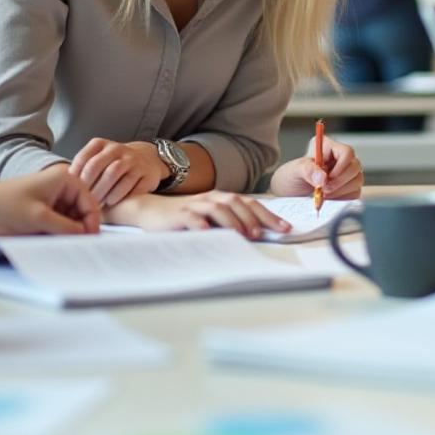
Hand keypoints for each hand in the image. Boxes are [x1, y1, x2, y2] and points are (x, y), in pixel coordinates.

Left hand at [0, 167, 100, 235]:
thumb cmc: (4, 206)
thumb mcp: (39, 218)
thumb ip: (67, 228)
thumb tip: (86, 237)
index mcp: (64, 178)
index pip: (90, 201)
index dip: (92, 222)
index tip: (89, 241)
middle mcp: (61, 185)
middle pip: (83, 210)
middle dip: (80, 228)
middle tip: (76, 247)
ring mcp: (52, 198)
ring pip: (72, 219)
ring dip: (69, 232)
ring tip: (61, 244)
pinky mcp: (44, 210)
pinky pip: (60, 223)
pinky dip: (59, 233)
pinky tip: (53, 242)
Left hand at [70, 138, 165, 206]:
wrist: (148, 159)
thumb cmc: (115, 163)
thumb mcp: (99, 158)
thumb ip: (84, 168)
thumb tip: (63, 185)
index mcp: (101, 144)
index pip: (83, 157)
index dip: (75, 175)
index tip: (71, 189)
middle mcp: (117, 149)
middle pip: (96, 165)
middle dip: (87, 184)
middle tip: (82, 199)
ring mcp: (133, 160)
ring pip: (113, 173)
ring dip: (102, 191)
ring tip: (96, 203)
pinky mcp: (146, 173)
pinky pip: (131, 184)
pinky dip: (119, 194)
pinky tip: (112, 202)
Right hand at [108, 191, 289, 239]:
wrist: (149, 210)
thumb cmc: (183, 218)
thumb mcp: (209, 219)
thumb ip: (229, 223)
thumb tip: (258, 235)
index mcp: (220, 199)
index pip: (249, 204)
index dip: (268, 215)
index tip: (285, 227)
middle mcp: (210, 199)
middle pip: (237, 202)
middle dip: (255, 217)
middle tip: (267, 233)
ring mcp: (194, 206)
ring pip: (218, 208)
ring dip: (233, 221)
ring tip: (245, 234)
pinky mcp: (178, 216)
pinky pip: (192, 219)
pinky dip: (202, 226)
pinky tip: (211, 234)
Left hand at [269, 136, 362, 198]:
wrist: (290, 193)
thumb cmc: (291, 177)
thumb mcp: (294, 171)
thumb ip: (308, 171)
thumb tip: (323, 177)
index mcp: (328, 148)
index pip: (346, 152)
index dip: (341, 165)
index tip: (328, 177)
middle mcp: (340, 159)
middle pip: (355, 166)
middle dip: (340, 181)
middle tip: (324, 189)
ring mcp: (346, 173)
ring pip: (357, 180)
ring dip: (341, 191)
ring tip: (324, 195)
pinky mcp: (349, 188)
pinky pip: (355, 193)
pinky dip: (343, 198)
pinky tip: (329, 199)